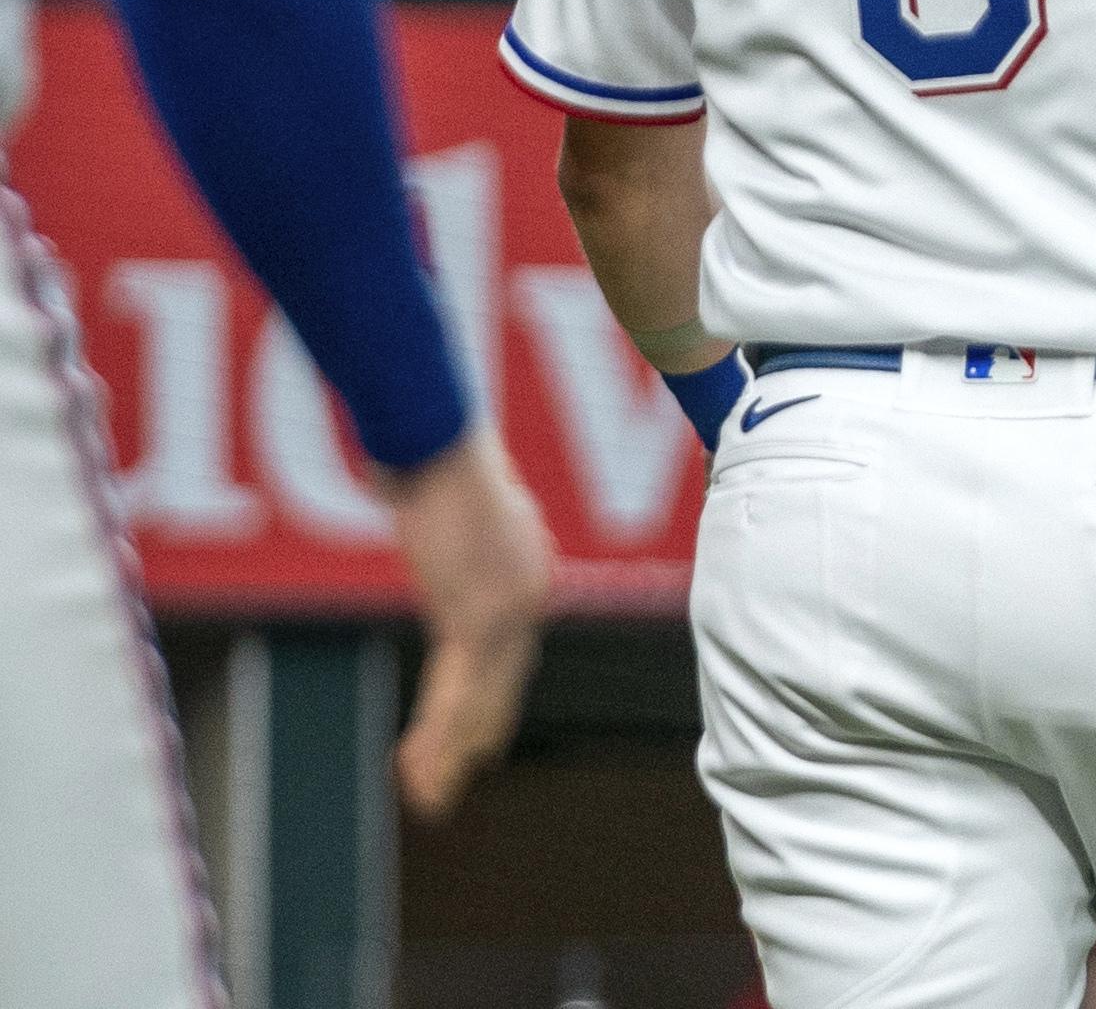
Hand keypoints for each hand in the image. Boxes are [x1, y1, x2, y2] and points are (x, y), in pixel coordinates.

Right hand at [384, 430, 553, 818]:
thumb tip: (427, 508)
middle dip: (484, 727)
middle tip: (470, 769)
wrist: (438, 442)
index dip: (499, 691)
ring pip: (481, 698)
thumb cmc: (440, 453)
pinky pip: (456, 693)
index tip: (488, 728)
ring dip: (453, 751)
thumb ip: (463, 527)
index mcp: (525, 570)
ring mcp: (506, 610)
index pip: (514, 647)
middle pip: (505, 679)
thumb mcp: (464, 497)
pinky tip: (424, 773)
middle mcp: (527, 595)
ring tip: (435, 797)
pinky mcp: (475, 619)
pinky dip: (439, 738)